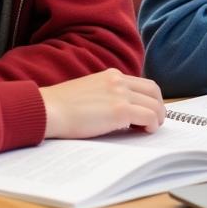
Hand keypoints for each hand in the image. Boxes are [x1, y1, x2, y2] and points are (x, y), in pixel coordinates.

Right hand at [39, 69, 164, 138]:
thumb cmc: (60, 107)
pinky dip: (152, 125)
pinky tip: (145, 131)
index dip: (149, 98)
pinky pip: (149, 116)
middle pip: (153, 91)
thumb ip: (105, 96)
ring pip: (155, 105)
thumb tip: (119, 112)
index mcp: (110, 75)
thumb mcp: (88, 92)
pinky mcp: (120, 110)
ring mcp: (120, 94)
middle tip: (156, 121)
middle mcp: (118, 81)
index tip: (148, 111)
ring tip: (150, 129)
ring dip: (158, 118)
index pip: (141, 84)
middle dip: (159, 106)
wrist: (47, 110)